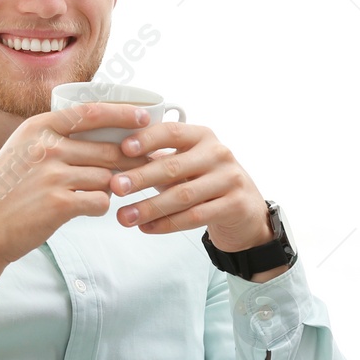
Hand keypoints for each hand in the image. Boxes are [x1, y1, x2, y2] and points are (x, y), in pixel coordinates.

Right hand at [0, 103, 151, 284]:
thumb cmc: (5, 191)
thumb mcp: (22, 150)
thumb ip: (56, 139)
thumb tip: (104, 136)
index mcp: (38, 128)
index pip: (90, 113)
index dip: (122, 113)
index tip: (144, 117)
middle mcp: (47, 147)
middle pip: (107, 149)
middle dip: (128, 160)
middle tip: (142, 167)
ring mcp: (53, 176)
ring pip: (107, 177)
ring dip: (111, 187)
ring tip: (99, 192)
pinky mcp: (60, 204)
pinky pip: (100, 201)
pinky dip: (99, 206)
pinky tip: (87, 208)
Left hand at [107, 122, 273, 252]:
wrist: (245, 210)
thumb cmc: (205, 181)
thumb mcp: (186, 163)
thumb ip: (158, 159)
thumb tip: (114, 159)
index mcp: (202, 136)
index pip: (171, 132)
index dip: (146, 139)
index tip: (123, 149)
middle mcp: (218, 153)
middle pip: (173, 166)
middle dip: (140, 178)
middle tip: (114, 188)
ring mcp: (229, 179)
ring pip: (182, 195)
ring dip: (149, 207)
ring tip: (124, 217)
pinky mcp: (234, 205)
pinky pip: (195, 216)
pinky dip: (167, 224)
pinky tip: (147, 228)